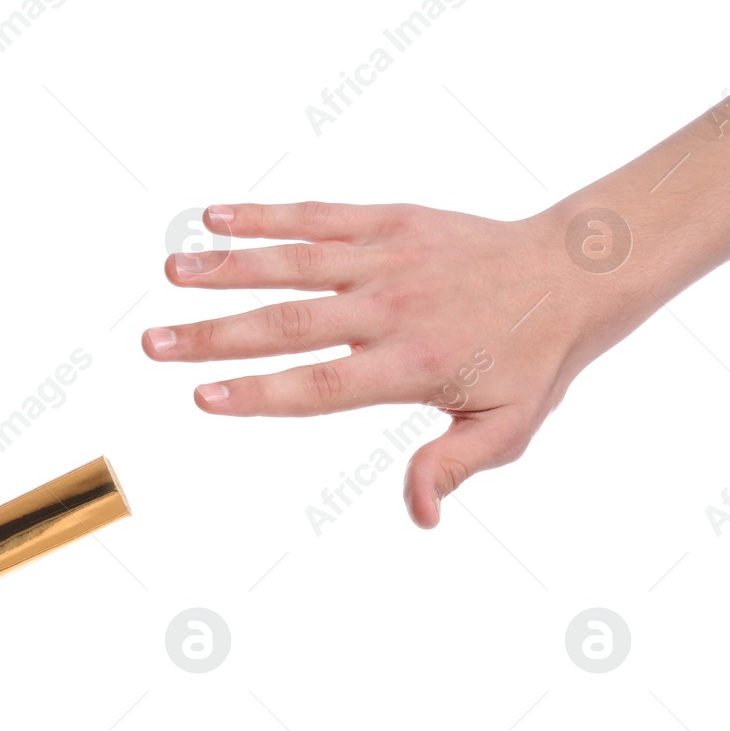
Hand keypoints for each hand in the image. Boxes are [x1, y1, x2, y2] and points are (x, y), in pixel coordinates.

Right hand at [143, 202, 640, 527]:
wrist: (576, 268)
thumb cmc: (535, 359)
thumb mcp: (508, 428)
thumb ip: (453, 466)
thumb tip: (416, 515)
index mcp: (414, 364)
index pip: (322, 384)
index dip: (259, 393)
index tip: (201, 397)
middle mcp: (393, 308)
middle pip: (288, 323)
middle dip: (214, 335)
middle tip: (153, 343)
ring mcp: (388, 258)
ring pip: (294, 261)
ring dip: (226, 268)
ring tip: (170, 274)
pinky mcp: (389, 220)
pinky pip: (317, 216)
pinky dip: (265, 215)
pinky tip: (213, 217)